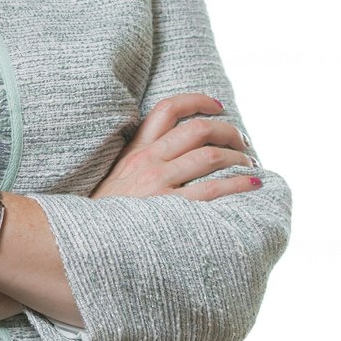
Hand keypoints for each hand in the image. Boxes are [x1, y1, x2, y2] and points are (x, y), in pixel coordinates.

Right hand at [91, 92, 260, 201]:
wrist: (88, 240)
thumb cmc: (106, 212)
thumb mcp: (117, 177)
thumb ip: (141, 161)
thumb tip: (178, 153)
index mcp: (136, 150)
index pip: (168, 109)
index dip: (197, 100)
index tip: (218, 106)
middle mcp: (148, 160)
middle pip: (198, 129)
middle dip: (229, 131)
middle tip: (243, 142)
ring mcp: (158, 182)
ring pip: (209, 156)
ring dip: (238, 157)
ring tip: (251, 165)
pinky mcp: (168, 206)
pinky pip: (212, 190)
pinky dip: (239, 184)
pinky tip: (253, 184)